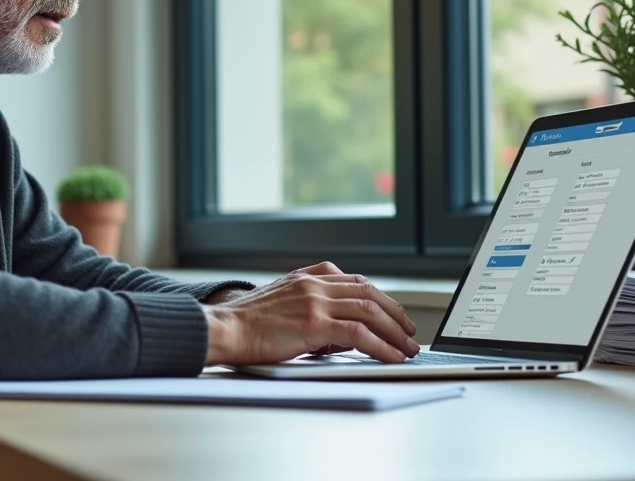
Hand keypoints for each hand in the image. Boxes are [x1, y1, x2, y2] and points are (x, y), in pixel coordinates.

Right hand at [202, 262, 418, 365]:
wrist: (225, 329)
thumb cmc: (247, 325)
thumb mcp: (283, 307)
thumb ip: (312, 312)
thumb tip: (342, 335)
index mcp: (306, 277)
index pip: (354, 281)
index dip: (379, 297)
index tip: (393, 312)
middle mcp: (314, 284)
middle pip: (368, 293)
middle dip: (395, 313)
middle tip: (409, 332)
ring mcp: (315, 300)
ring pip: (369, 310)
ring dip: (394, 331)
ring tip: (407, 348)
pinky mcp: (314, 322)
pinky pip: (359, 333)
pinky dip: (381, 346)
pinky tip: (391, 356)